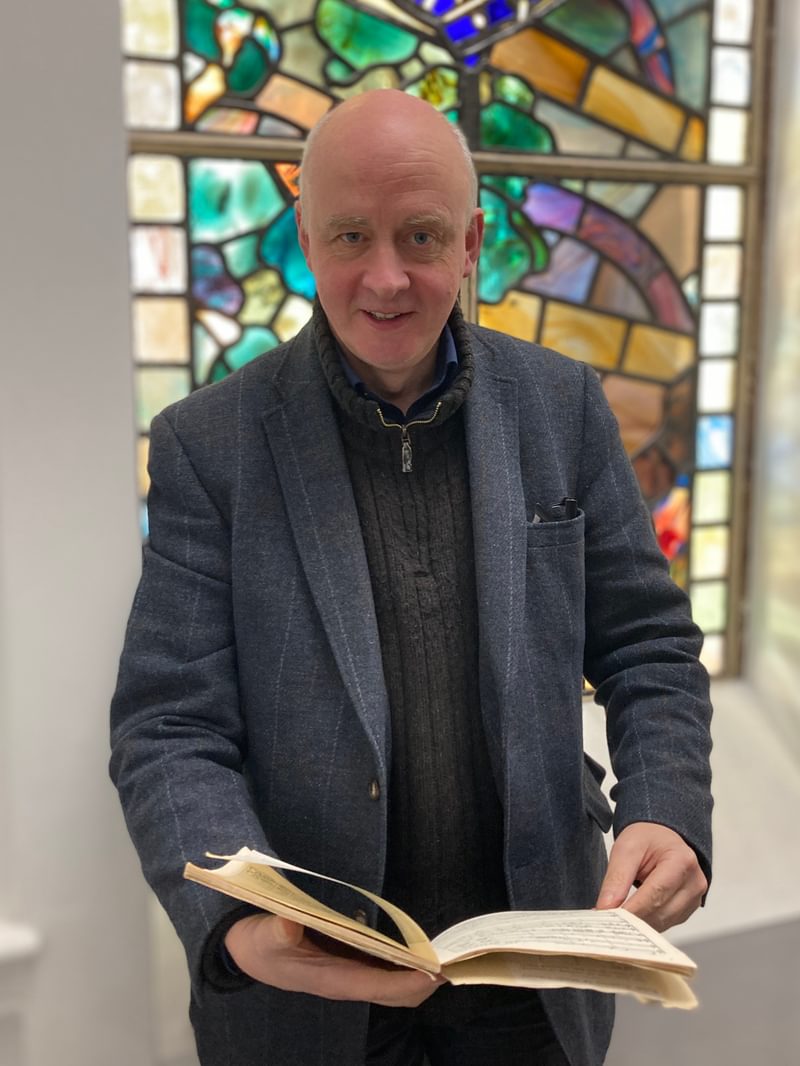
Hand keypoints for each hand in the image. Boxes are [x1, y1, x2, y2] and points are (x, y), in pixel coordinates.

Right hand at [224, 914, 442, 1006]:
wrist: (244, 950)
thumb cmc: (256, 943)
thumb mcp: (262, 935)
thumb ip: (276, 930)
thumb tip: (289, 920)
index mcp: (333, 979)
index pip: (383, 987)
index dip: (413, 982)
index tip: (438, 969)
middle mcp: (348, 979)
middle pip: (398, 990)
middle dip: (427, 978)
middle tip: (457, 955)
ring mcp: (350, 970)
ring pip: (395, 979)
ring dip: (421, 968)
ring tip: (448, 946)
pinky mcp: (349, 958)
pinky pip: (386, 965)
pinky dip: (406, 957)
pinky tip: (420, 940)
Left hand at [595, 822, 707, 931]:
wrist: (661, 836)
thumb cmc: (647, 838)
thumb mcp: (626, 849)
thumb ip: (617, 878)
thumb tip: (607, 907)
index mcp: (681, 861)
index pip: (655, 893)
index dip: (631, 910)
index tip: (610, 919)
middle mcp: (693, 882)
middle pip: (660, 911)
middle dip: (631, 919)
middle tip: (607, 922)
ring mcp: (694, 898)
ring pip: (662, 922)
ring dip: (638, 925)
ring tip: (616, 920)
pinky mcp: (688, 909)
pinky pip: (665, 923)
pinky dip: (646, 923)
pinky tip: (631, 917)